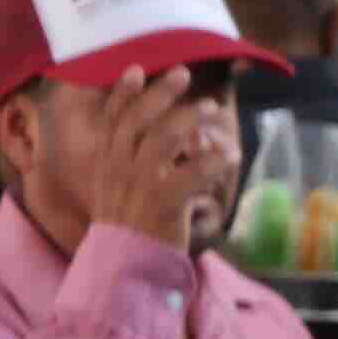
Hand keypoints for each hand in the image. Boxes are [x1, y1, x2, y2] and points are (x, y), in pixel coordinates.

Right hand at [77, 68, 221, 246]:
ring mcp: (141, 185)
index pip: (111, 120)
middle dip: (160, 93)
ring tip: (210, 107)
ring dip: (188, 118)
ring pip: (162, 139)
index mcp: (106, 163)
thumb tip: (149, 132)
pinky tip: (231, 154)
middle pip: (138, 120)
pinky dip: (215, 159)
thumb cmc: (126, 228)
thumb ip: (124, 161)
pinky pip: (193, 173)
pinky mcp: (165, 204)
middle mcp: (119, 169)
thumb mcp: (113, 190)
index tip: (136, 69)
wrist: (123, 269)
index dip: (123, 93)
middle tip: (183, 74)